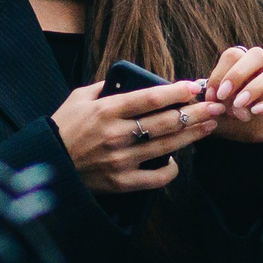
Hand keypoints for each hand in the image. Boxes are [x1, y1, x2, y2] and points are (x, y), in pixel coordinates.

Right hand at [53, 78, 222, 194]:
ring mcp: (120, 160)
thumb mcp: (79, 98)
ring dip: (192, 135)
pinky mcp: (121, 182)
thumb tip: (131, 80)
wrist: (47, 164)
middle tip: (216, 106)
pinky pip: (155, 177)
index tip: (195, 87)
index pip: (150, 98)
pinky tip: (177, 160)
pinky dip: (170, 170)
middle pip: (166, 122)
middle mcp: (116, 134)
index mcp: (106, 110)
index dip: (176, 92)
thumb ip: (106, 87)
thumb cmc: (63, 127)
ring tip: (210, 125)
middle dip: (196, 112)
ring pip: (166, 146)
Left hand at [206, 44, 262, 143]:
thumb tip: (199, 87)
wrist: (245, 139)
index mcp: (243, 66)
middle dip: (238, 73)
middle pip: (257, 54)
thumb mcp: (213, 108)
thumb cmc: (228, 117)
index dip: (220, 73)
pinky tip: (257, 112)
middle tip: (224, 94)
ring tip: (239, 105)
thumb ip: (207, 98)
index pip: (234, 55)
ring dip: (254, 88)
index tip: (212, 96)